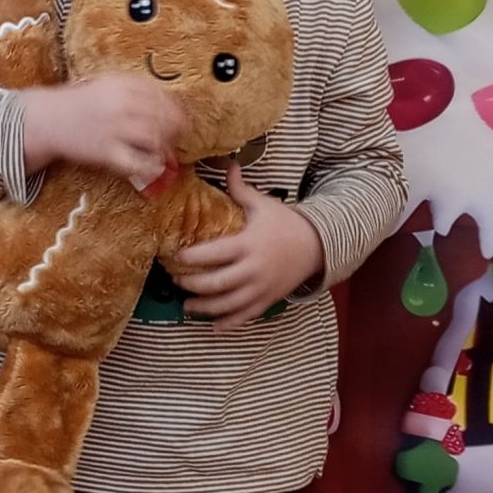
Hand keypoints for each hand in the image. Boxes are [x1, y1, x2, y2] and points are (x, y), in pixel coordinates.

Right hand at [20, 73, 185, 187]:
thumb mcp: (105, 84)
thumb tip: (166, 101)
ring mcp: (114, 129)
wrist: (48, 119)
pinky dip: (151, 166)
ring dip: (166, 145)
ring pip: (155, 137)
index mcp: (122, 85)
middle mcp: (121, 105)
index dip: (176, 107)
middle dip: (177, 127)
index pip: (161, 94)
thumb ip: (133, 89)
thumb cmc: (79, 102)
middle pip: (163, 116)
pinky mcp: (106, 152)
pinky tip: (155, 166)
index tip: (181, 115)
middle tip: (180, 135)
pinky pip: (137, 162)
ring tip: (166, 150)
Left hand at [174, 165, 324, 327]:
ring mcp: (261, 288)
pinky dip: (229, 324)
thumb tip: (228, 165)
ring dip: (205, 307)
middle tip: (175, 280)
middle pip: (216, 283)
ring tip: (187, 306)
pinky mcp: (268, 300)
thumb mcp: (263, 205)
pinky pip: (246, 316)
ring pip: (228, 304)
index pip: (213, 254)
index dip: (190, 257)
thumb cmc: (285, 224)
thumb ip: (241, 190)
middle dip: (192, 284)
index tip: (174, 256)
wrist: (318, 246)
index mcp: (248, 244)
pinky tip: (214, 327)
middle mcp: (252, 269)